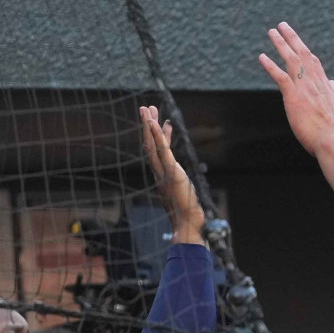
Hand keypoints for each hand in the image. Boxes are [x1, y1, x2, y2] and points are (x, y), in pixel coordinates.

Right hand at [138, 106, 203, 245]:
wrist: (187, 224)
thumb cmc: (188, 214)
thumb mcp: (185, 194)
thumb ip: (182, 186)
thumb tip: (184, 185)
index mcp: (162, 176)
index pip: (157, 152)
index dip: (158, 136)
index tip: (159, 123)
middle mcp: (159, 172)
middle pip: (150, 145)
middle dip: (147, 126)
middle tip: (145, 108)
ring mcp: (163, 172)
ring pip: (152, 144)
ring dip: (148, 126)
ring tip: (146, 108)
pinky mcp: (171, 172)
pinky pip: (161, 150)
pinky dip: (157, 135)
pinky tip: (153, 122)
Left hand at [259, 22, 333, 158]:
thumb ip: (333, 93)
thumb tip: (332, 82)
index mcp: (325, 86)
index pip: (314, 63)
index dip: (305, 51)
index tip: (298, 42)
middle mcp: (315, 82)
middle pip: (303, 54)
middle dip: (292, 38)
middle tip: (282, 25)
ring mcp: (305, 88)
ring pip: (292, 60)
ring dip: (281, 44)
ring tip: (272, 32)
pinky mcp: (294, 97)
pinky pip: (280, 77)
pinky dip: (270, 66)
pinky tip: (261, 57)